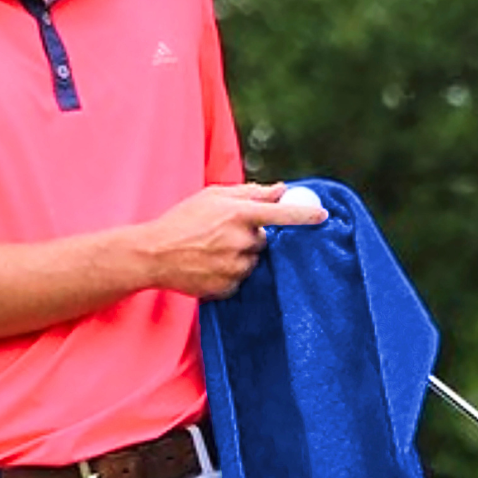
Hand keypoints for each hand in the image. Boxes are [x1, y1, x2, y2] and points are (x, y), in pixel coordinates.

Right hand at [142, 182, 326, 298]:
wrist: (153, 255)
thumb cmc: (182, 220)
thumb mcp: (213, 196)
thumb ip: (250, 192)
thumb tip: (280, 190)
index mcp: (238, 214)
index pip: (281, 214)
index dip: (305, 215)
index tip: (323, 216)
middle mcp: (240, 241)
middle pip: (264, 240)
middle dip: (251, 235)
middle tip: (224, 232)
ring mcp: (234, 267)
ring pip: (252, 261)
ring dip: (240, 255)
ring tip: (211, 249)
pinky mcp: (227, 287)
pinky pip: (239, 279)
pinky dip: (229, 272)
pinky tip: (208, 265)